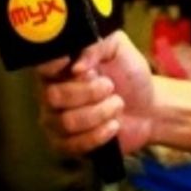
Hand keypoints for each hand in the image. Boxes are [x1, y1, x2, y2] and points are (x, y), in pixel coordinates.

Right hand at [40, 31, 155, 157]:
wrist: (148, 108)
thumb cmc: (130, 76)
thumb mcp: (119, 49)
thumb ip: (98, 45)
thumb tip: (76, 66)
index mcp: (60, 68)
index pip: (41, 66)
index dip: (55, 67)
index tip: (80, 68)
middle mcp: (50, 93)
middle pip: (53, 96)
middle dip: (89, 92)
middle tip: (110, 86)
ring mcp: (55, 121)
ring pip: (66, 122)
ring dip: (100, 113)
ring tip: (117, 105)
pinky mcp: (66, 145)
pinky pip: (72, 145)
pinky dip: (98, 135)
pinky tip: (114, 125)